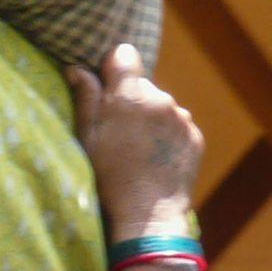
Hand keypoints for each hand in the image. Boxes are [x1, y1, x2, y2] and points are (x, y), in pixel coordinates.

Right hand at [68, 44, 204, 241]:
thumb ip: (85, 98)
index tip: (105, 87)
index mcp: (131, 94)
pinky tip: (155, 159)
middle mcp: (161, 98)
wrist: (148, 215)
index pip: (123, 55)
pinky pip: (177, 126)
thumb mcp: (87, 138)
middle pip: (142, 85)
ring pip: (161, 106)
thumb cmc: (109, 178)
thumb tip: (77, 68)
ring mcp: (181, 118)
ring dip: (150, 119)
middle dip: (131, 100)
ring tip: (138, 150)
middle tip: (118, 132)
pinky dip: (166, 136)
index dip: (112, 68)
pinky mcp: (195, 136)